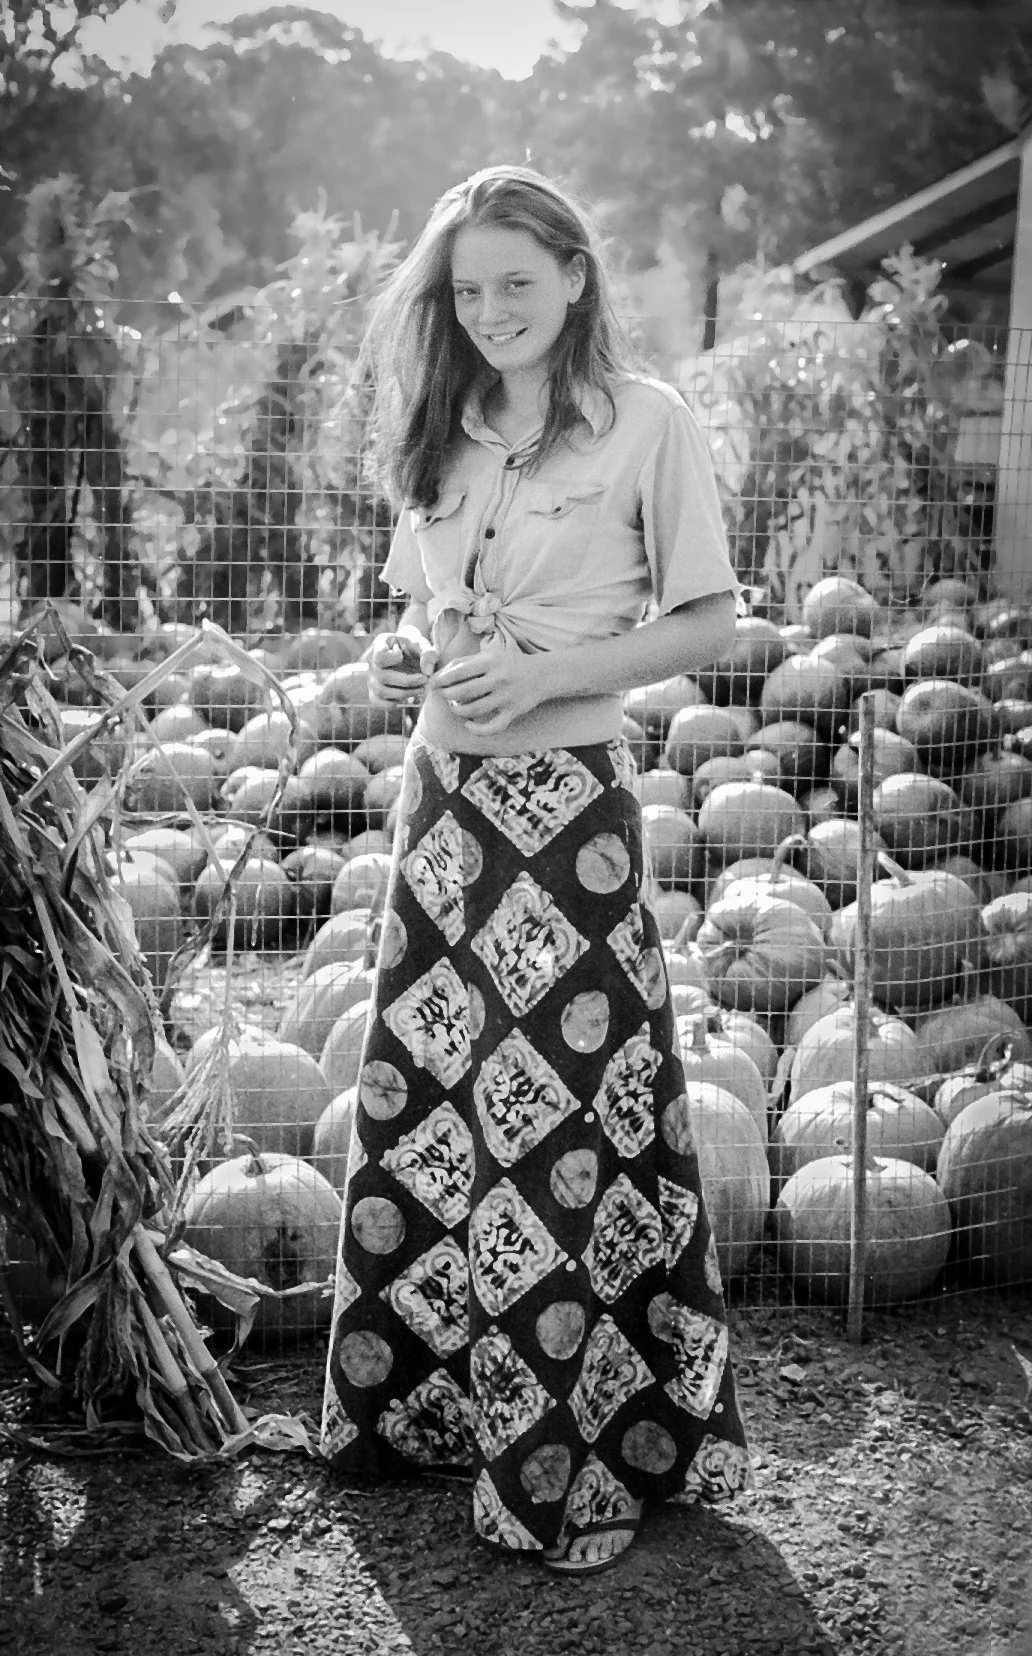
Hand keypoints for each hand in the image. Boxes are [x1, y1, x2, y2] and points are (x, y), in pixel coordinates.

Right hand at [368, 631, 438, 706]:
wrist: (409, 654)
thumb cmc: (414, 646)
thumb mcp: (422, 644)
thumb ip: (428, 654)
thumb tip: (428, 672)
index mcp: (379, 644)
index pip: (379, 656)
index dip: (393, 658)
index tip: (403, 656)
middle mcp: (370, 662)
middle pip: (382, 677)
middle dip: (408, 681)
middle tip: (425, 680)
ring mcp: (371, 678)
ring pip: (382, 692)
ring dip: (405, 693)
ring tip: (421, 689)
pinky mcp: (373, 691)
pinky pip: (378, 702)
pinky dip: (393, 703)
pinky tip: (408, 696)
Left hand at [433, 649, 547, 733]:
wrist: (543, 674)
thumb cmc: (510, 663)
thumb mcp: (490, 655)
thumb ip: (465, 662)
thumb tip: (439, 673)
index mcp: (490, 662)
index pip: (459, 672)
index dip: (441, 680)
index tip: (433, 684)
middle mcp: (498, 679)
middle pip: (463, 692)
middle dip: (447, 696)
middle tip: (442, 696)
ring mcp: (506, 697)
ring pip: (474, 710)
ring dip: (458, 711)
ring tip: (454, 707)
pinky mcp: (513, 712)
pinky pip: (492, 727)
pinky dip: (477, 729)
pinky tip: (469, 725)